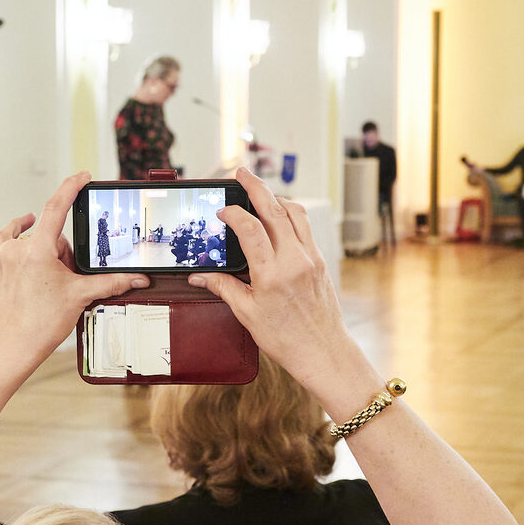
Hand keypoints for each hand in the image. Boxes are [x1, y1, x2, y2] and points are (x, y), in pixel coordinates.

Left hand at [0, 172, 148, 381]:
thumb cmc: (38, 326)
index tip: (83, 176)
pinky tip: (25, 235)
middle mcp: (16, 249)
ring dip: (46, 252)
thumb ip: (112, 282)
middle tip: (69, 277)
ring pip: (33, 241)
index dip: (72, 187)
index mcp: (37, 250)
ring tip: (52, 280)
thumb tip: (137, 278)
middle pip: (50, 233)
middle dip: (64, 250)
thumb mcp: (80, 298)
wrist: (10, 349)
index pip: (57, 207)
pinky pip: (9, 242)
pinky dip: (20, 237)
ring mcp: (3, 257)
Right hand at [189, 167, 344, 384]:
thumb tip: (200, 276)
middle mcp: (295, 259)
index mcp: (272, 274)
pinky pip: (305, 227)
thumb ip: (224, 288)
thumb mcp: (247, 314)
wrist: (323, 351)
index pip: (251, 229)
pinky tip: (280, 215)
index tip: (223, 211)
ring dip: (276, 197)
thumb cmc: (286, 338)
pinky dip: (291, 213)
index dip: (234, 213)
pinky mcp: (320, 260)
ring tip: (261, 191)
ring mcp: (311, 257)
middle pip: (275, 210)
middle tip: (242, 173)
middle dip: (256, 187)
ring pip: (295, 213)